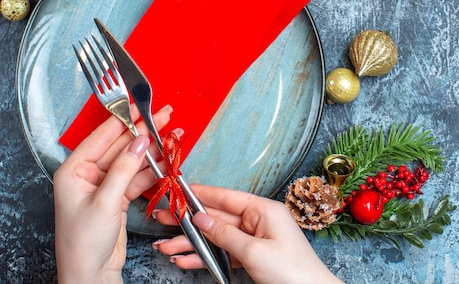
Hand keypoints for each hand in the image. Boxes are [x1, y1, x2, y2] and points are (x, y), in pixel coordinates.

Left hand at [53, 105, 171, 283]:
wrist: (90, 273)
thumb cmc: (84, 241)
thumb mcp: (105, 201)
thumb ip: (124, 169)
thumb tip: (140, 142)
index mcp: (74, 170)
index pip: (101, 137)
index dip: (123, 120)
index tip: (140, 106)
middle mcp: (88, 174)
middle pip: (120, 146)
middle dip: (143, 132)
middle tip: (164, 115)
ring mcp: (104, 185)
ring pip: (132, 161)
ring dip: (152, 151)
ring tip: (172, 138)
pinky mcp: (118, 197)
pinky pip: (137, 177)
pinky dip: (153, 171)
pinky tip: (167, 162)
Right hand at [152, 185, 343, 283]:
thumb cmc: (292, 271)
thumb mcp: (254, 251)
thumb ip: (224, 234)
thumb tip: (201, 218)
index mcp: (264, 210)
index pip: (226, 197)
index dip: (201, 194)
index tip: (179, 190)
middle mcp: (259, 221)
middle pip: (217, 218)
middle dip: (189, 222)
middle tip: (163, 218)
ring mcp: (256, 239)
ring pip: (217, 238)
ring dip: (192, 244)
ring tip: (166, 247)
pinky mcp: (253, 256)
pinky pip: (224, 253)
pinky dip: (205, 257)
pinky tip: (185, 260)